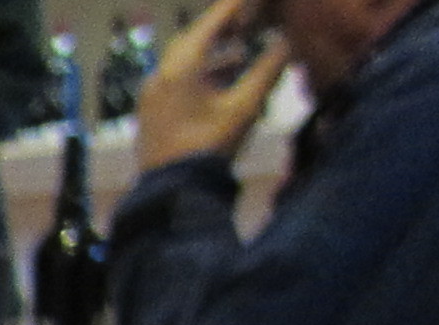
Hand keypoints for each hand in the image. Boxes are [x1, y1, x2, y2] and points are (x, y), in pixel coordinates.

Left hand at [139, 0, 290, 170]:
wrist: (172, 193)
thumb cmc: (209, 148)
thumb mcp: (245, 106)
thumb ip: (268, 70)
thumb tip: (286, 42)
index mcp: (180, 67)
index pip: (211, 22)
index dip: (234, 6)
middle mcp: (160, 74)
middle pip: (194, 38)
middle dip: (222, 27)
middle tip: (248, 19)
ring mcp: (152, 94)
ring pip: (185, 60)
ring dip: (214, 52)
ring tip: (243, 48)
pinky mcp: (152, 111)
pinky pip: (177, 80)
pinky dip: (202, 72)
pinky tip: (225, 79)